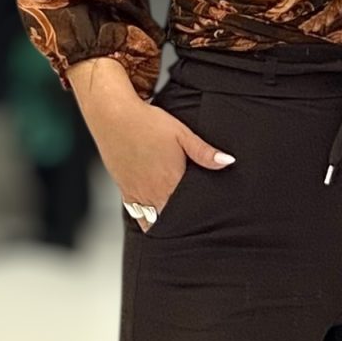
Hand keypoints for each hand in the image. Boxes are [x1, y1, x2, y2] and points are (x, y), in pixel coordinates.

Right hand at [95, 99, 235, 232]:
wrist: (113, 116)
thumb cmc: (148, 123)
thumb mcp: (182, 134)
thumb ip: (205, 152)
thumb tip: (228, 161)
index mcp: (170, 181)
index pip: (188, 210)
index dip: (199, 217)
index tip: (208, 219)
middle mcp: (153, 192)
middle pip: (172, 219)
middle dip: (183, 223)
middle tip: (195, 224)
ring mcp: (137, 194)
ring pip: (154, 221)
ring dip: (165, 223)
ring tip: (178, 224)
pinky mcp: (125, 191)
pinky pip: (137, 215)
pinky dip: (147, 220)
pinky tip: (156, 218)